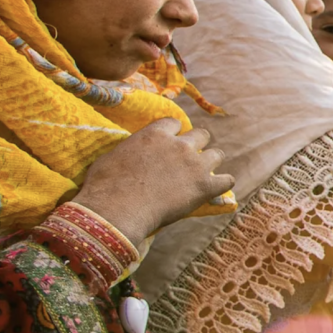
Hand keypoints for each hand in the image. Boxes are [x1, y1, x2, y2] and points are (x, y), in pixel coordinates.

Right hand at [71, 119, 234, 246]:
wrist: (117, 209)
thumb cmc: (105, 186)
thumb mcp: (113, 157)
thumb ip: (132, 150)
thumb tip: (131, 155)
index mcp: (155, 135)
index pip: (174, 123)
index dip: (174, 133)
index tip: (171, 142)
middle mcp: (179, 145)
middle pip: (201, 134)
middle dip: (197, 144)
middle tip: (189, 159)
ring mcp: (195, 165)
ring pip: (217, 154)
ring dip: (211, 163)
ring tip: (203, 174)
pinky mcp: (205, 186)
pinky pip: (227, 181)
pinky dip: (222, 184)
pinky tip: (215, 190)